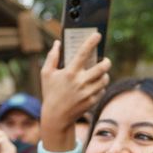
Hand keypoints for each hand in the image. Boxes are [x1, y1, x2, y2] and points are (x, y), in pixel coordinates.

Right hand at [40, 35, 110, 151]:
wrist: (56, 117)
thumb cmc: (50, 93)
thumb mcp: (46, 74)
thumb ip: (52, 57)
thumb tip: (57, 43)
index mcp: (69, 72)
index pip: (83, 53)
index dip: (91, 42)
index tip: (98, 34)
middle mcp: (80, 82)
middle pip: (101, 67)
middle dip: (106, 62)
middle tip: (106, 60)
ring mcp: (87, 93)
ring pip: (104, 79)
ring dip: (104, 74)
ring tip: (101, 73)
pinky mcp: (92, 102)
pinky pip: (102, 90)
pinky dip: (100, 86)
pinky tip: (96, 85)